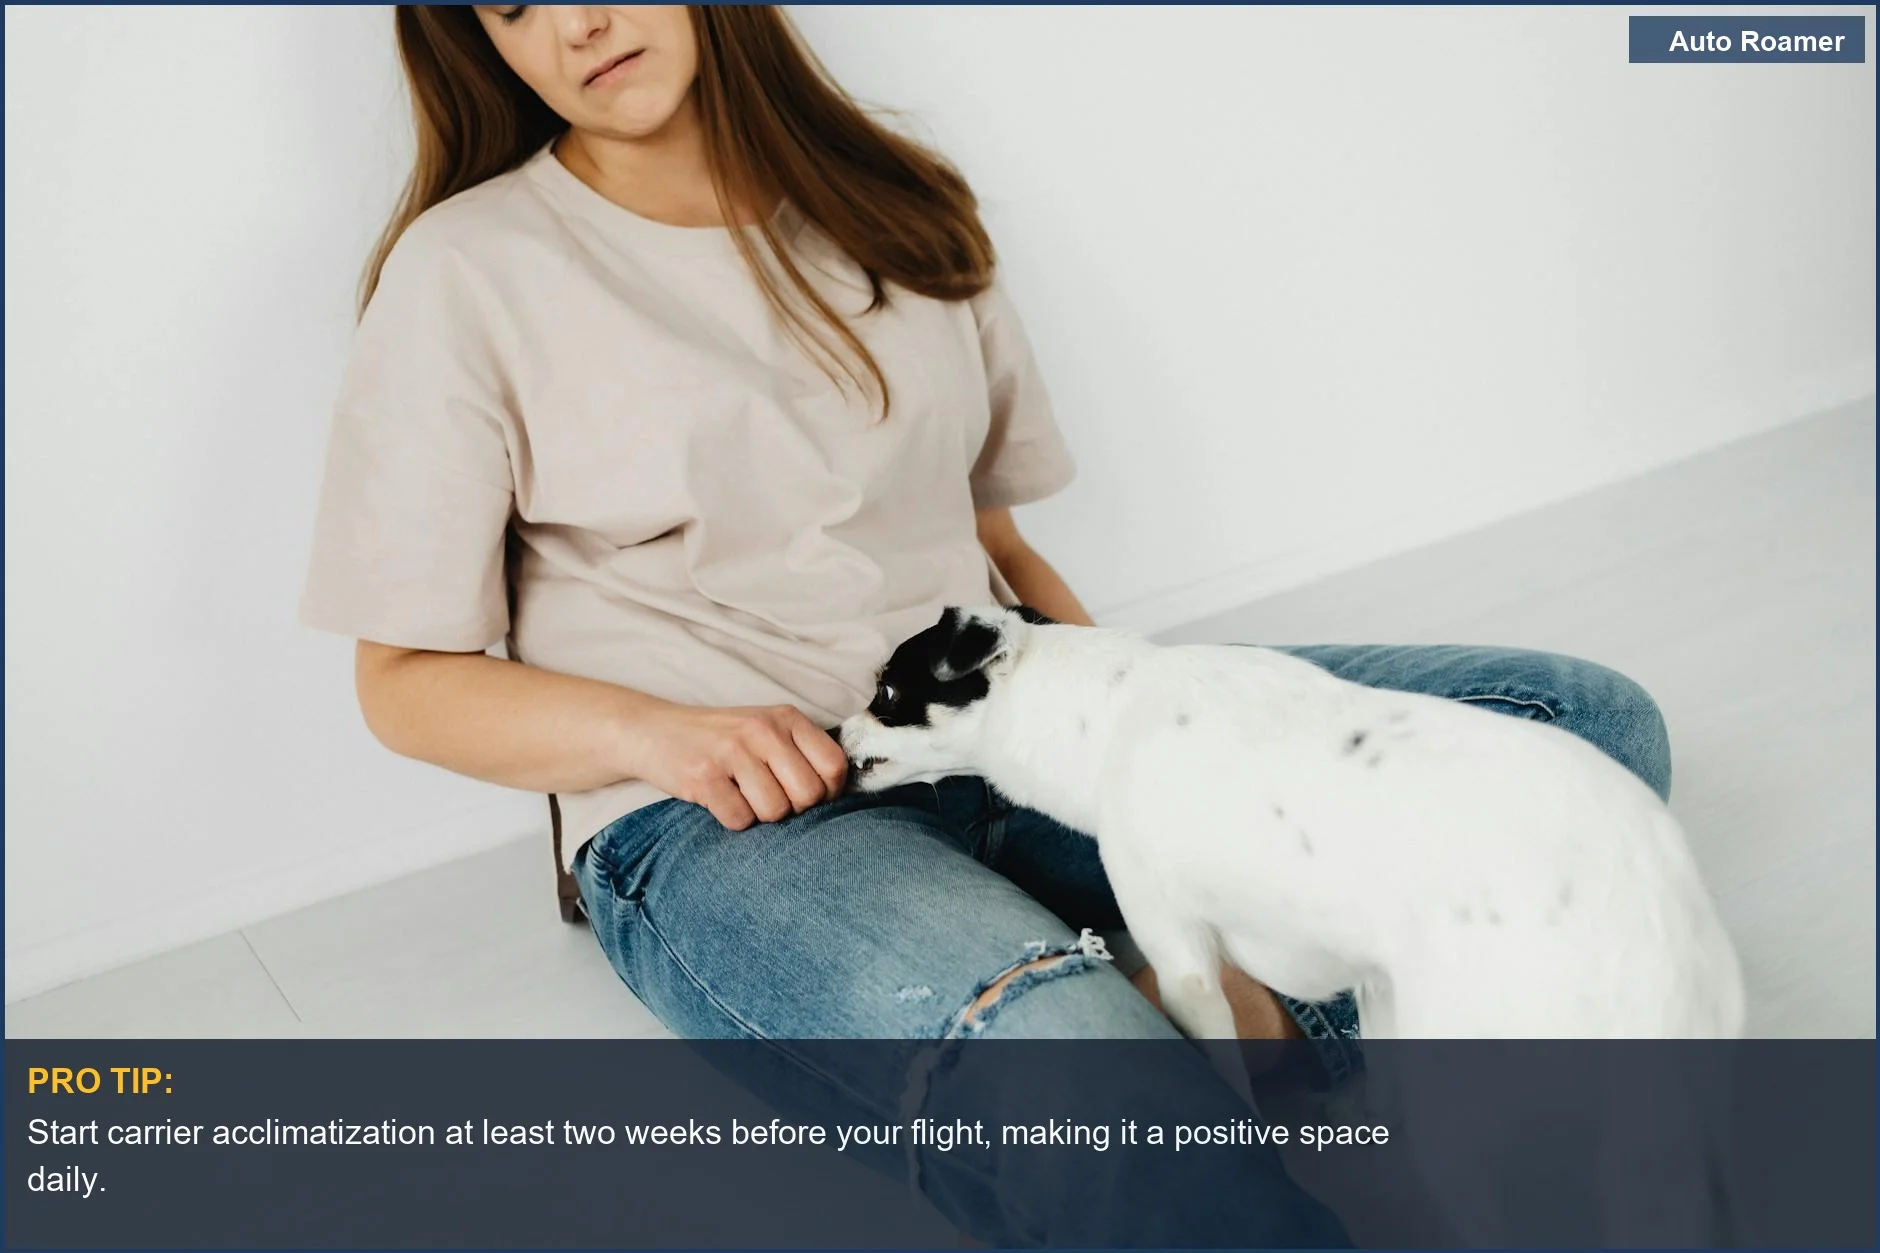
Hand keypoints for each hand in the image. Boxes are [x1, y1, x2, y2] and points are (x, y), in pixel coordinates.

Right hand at [624, 702, 848, 829]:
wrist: (653, 731)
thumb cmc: (718, 738)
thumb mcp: (764, 729)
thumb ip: (799, 752)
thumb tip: (833, 794)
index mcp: (785, 717)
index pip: (834, 765)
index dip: (827, 792)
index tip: (807, 796)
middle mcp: (763, 730)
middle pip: (808, 795)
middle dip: (792, 809)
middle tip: (767, 798)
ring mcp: (733, 751)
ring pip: (775, 811)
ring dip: (759, 815)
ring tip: (740, 795)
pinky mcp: (704, 776)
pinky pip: (740, 820)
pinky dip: (732, 819)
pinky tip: (719, 800)